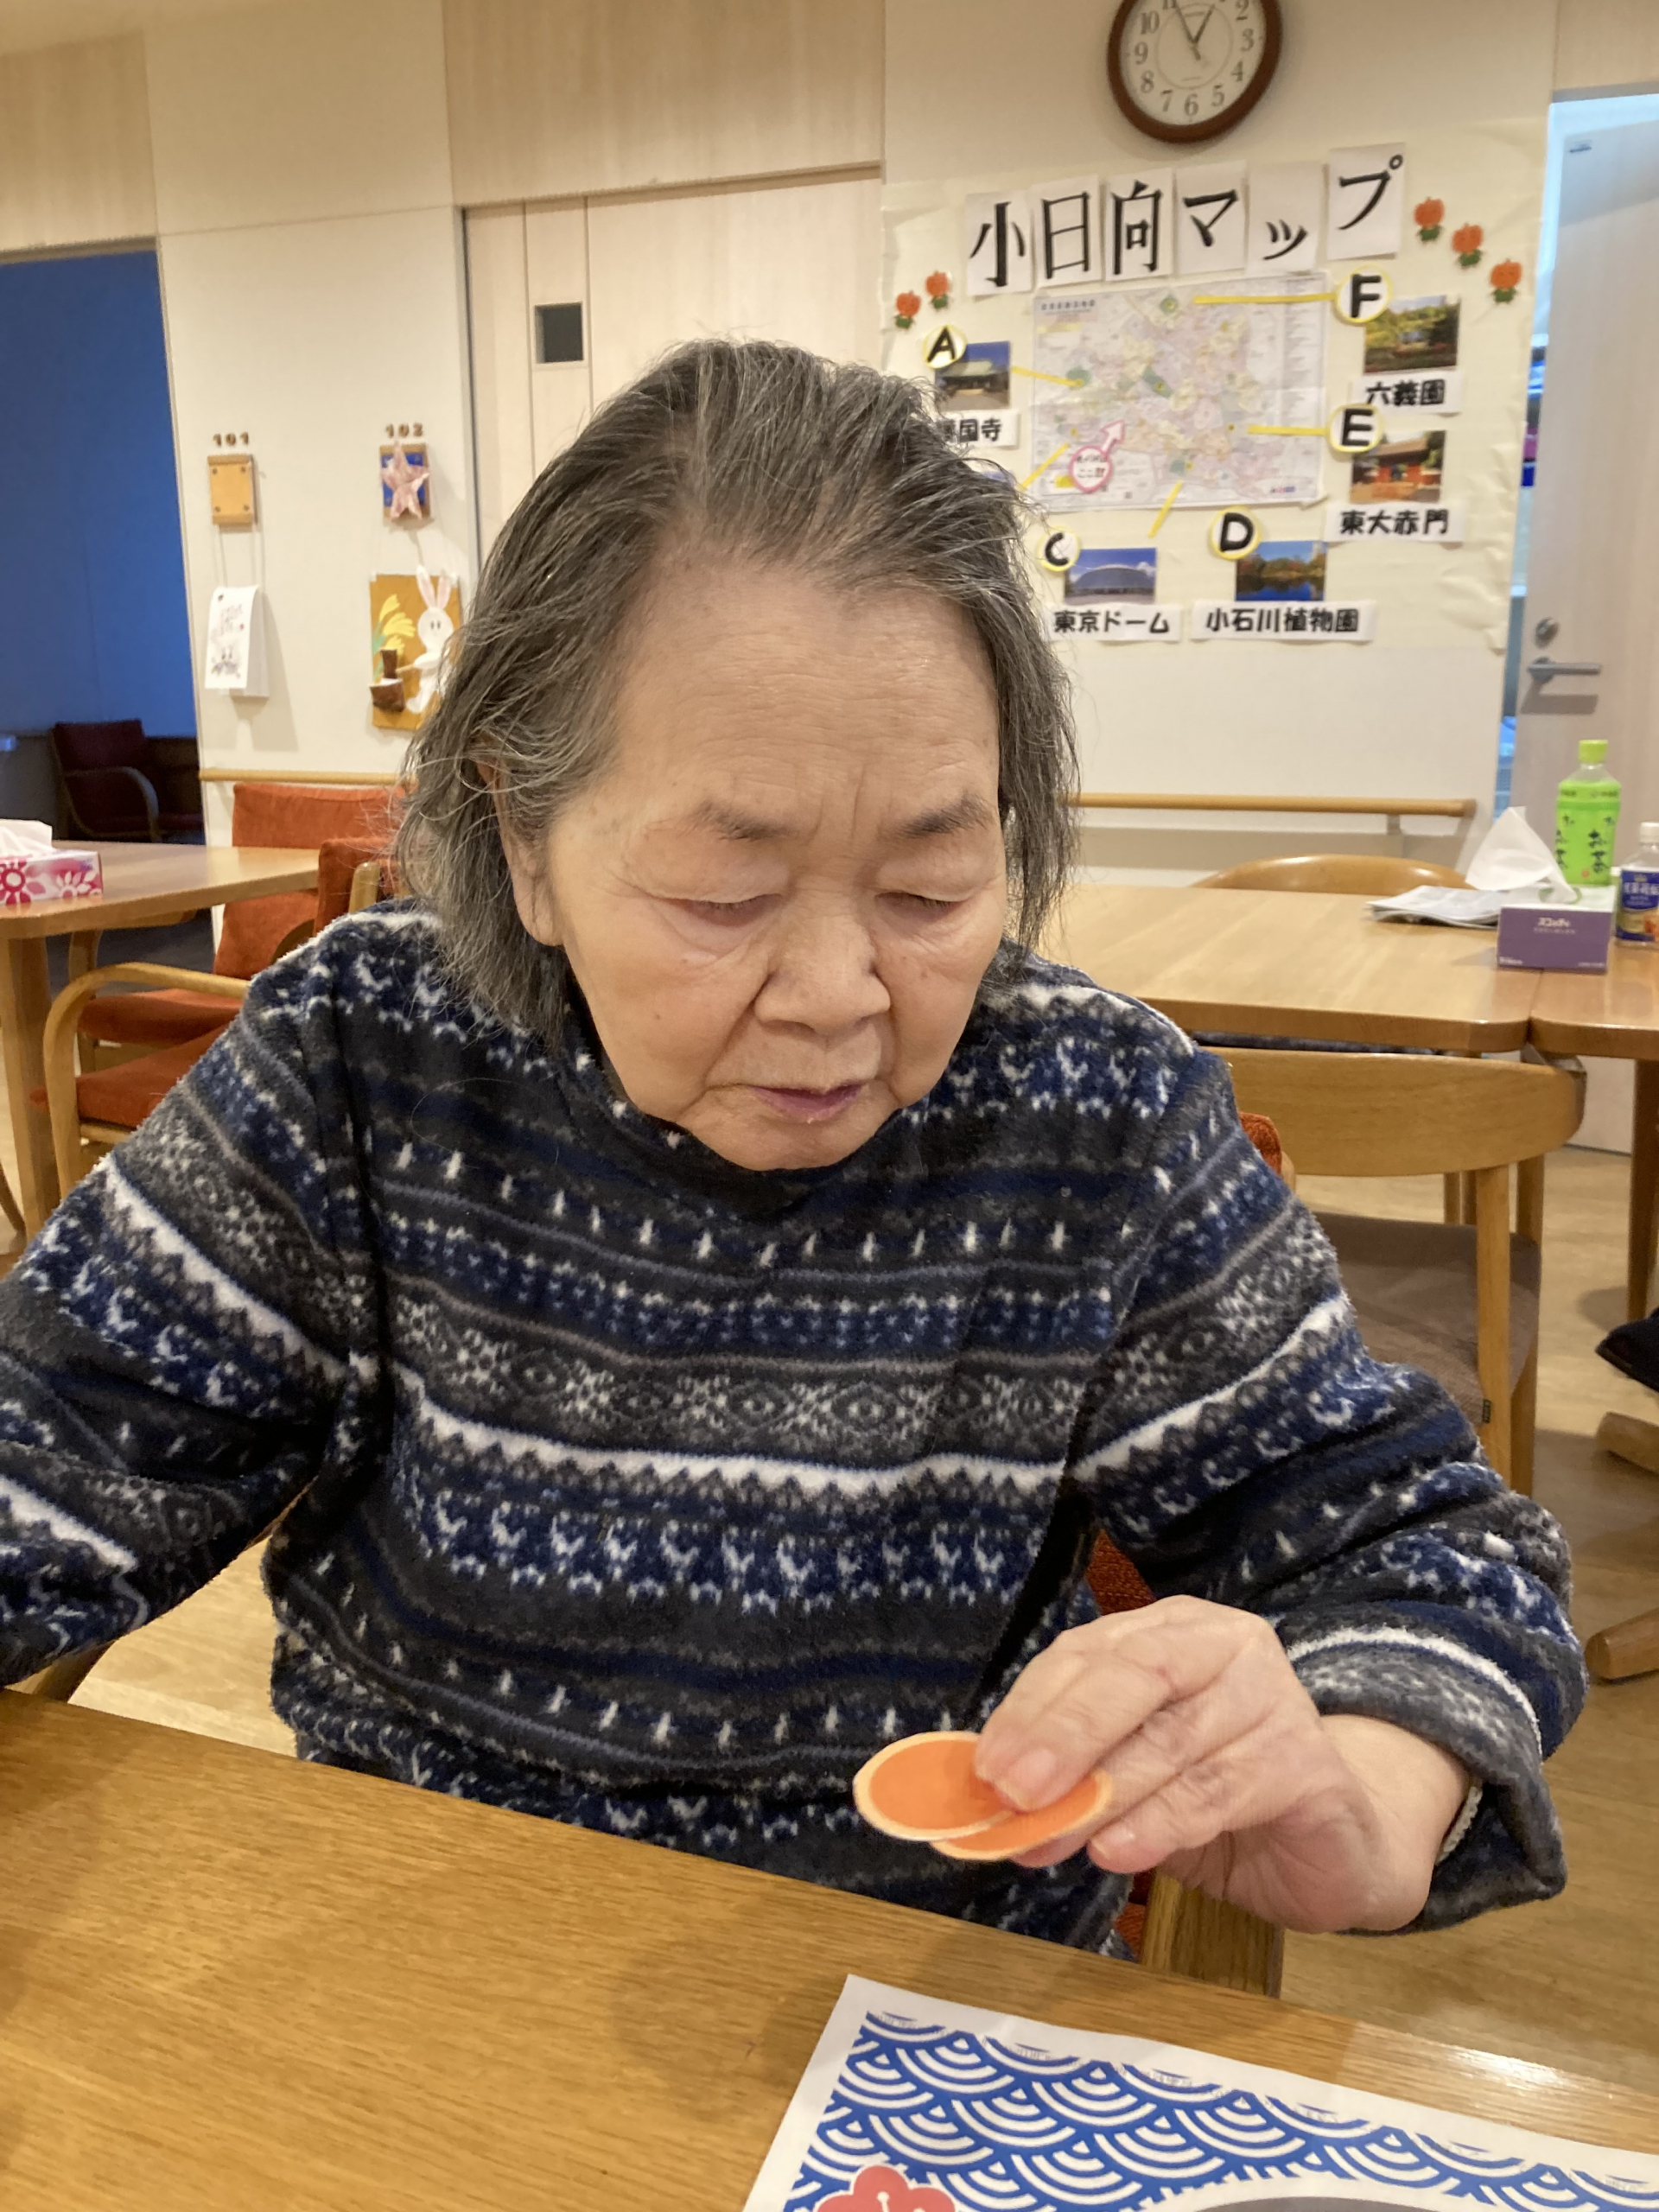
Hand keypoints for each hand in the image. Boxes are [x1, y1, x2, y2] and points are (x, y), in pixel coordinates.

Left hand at [973, 1597, 1468, 1933]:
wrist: (1332, 1842)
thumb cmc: (1216, 1795)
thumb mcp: (1133, 1771)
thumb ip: (1072, 1768)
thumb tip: (986, 1790)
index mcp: (1172, 1631)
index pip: (1088, 1653)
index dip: (1031, 1708)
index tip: (985, 1767)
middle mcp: (1226, 1647)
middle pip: (1135, 1675)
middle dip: (1064, 1734)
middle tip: (1012, 1792)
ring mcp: (1274, 1699)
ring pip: (1171, 1740)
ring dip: (1101, 1796)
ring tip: (1050, 1838)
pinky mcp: (1308, 1764)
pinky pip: (1219, 1790)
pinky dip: (1159, 1823)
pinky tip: (1117, 1851)